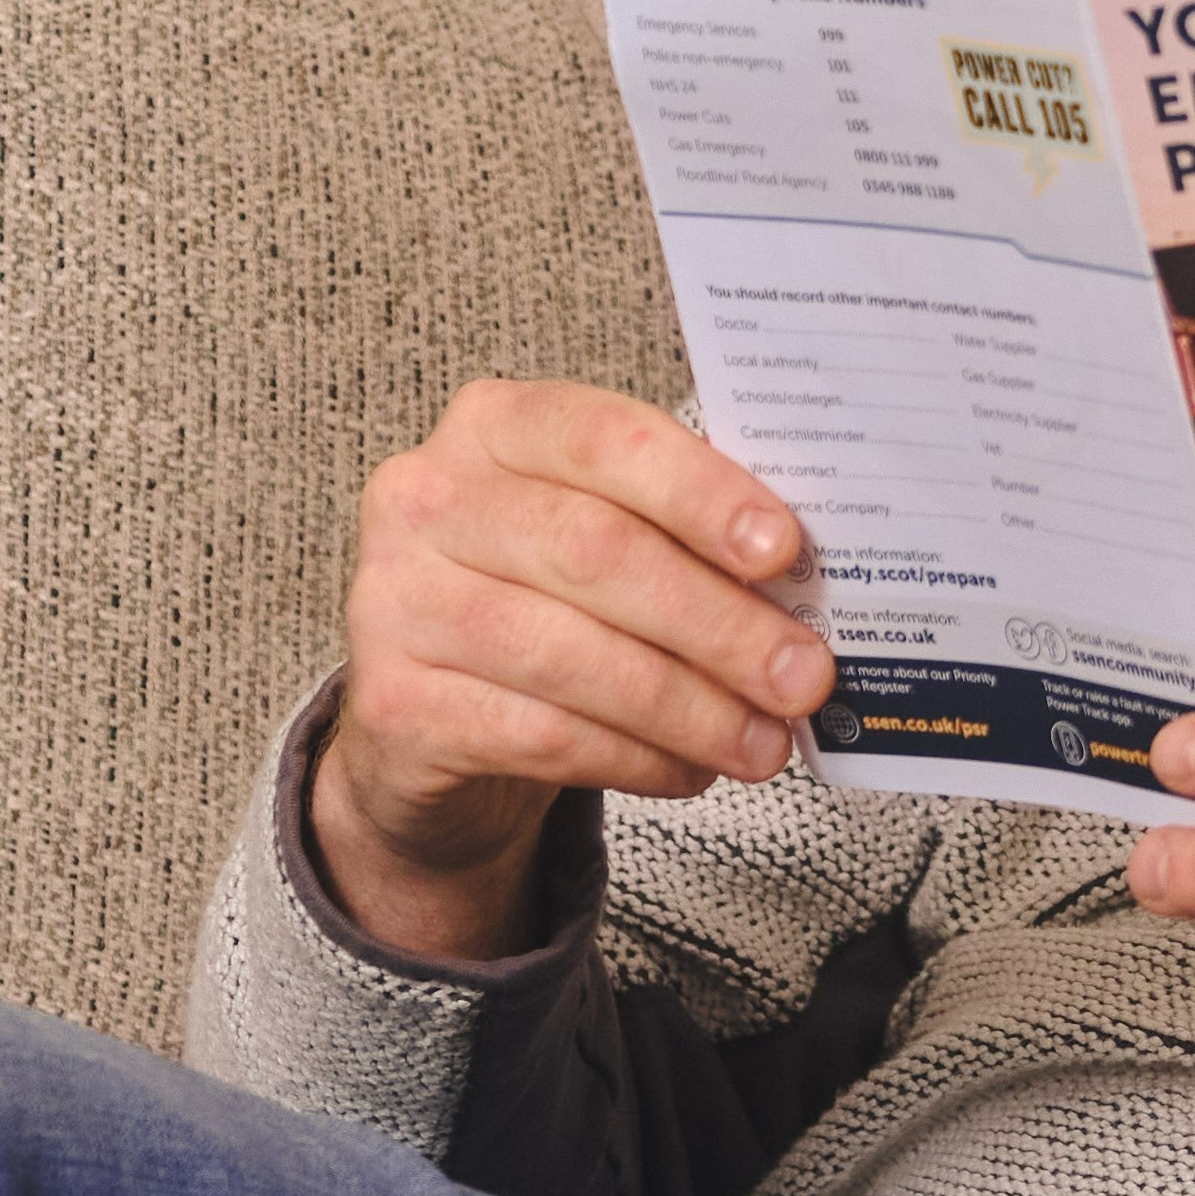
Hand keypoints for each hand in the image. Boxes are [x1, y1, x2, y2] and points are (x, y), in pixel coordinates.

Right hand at [310, 379, 829, 964]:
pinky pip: (540, 735)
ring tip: (762, 742)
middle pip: (595, 553)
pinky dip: (634, 757)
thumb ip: (683, 539)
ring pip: (570, 656)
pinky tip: (688, 770)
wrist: (431, 713)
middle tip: (802, 676)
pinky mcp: (393, 703)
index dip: (702, 493)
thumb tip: (801, 591)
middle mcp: (427, 499)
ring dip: (689, 708)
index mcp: (493, 426)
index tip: (784, 551)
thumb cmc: (545, 603)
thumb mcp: (605, 538)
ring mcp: (394, 601)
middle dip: (718, 623)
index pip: (606, 438)